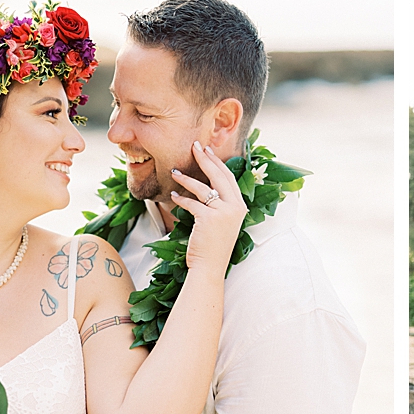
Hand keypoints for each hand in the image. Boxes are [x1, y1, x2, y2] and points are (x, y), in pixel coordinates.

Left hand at [171, 143, 245, 275]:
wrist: (209, 267)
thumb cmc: (213, 246)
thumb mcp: (222, 222)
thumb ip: (220, 205)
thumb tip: (207, 187)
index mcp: (240, 207)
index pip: (229, 178)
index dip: (217, 162)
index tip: (207, 151)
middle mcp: (235, 208)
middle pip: (219, 176)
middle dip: (205, 159)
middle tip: (194, 146)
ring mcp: (223, 213)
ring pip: (203, 187)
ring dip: (186, 178)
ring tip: (174, 171)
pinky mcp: (208, 218)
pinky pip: (192, 203)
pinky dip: (181, 198)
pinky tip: (173, 195)